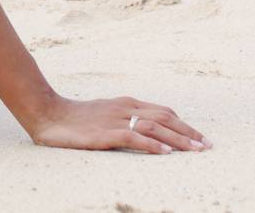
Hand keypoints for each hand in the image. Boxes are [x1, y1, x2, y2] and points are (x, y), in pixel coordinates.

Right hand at [26, 95, 209, 153]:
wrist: (47, 113)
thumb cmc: (75, 117)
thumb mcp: (105, 114)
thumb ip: (125, 118)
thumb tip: (147, 130)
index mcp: (125, 102)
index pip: (163, 111)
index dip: (184, 124)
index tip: (200, 138)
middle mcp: (124, 108)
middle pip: (165, 117)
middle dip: (189, 132)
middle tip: (207, 146)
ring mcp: (115, 120)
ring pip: (154, 126)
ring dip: (178, 139)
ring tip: (196, 151)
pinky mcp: (104, 134)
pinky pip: (134, 137)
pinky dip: (153, 144)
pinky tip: (166, 153)